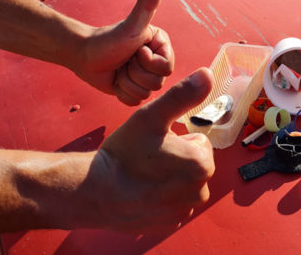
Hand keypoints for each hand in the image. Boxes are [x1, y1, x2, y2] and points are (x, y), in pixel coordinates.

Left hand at [75, 0, 174, 104]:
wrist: (83, 55)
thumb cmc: (107, 39)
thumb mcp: (131, 25)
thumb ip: (147, 4)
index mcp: (162, 45)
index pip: (167, 68)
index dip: (149, 64)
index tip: (135, 52)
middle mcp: (157, 59)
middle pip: (158, 83)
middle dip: (135, 74)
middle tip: (124, 61)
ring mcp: (145, 75)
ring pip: (146, 94)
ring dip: (127, 84)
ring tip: (118, 70)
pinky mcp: (133, 89)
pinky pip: (135, 101)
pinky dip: (122, 93)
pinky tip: (116, 81)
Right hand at [87, 67, 214, 232]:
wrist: (93, 191)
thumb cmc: (125, 152)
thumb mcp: (152, 116)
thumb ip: (183, 95)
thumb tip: (207, 74)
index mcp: (201, 164)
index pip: (199, 141)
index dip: (178, 138)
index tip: (158, 144)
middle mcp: (199, 192)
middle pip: (194, 162)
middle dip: (176, 157)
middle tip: (150, 157)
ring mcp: (184, 211)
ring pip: (184, 182)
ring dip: (170, 176)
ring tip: (144, 174)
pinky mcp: (170, 224)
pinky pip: (174, 201)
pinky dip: (163, 196)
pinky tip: (143, 191)